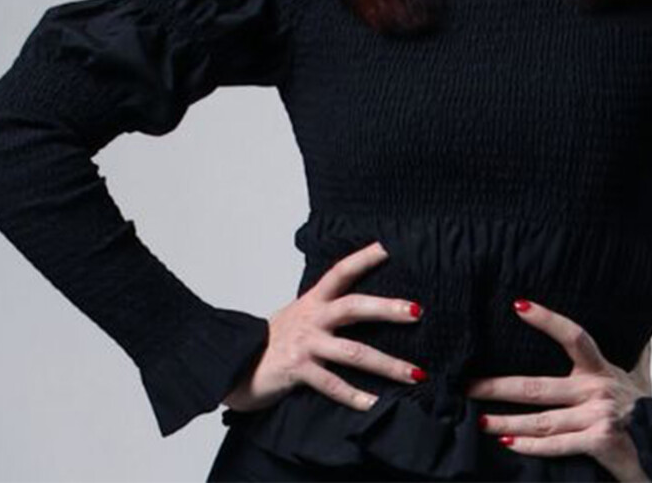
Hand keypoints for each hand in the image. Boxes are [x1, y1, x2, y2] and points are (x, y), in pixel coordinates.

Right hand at [222, 240, 427, 413]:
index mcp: (313, 301)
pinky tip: (375, 404)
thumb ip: (326, 310)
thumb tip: (361, 307)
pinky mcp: (298, 371)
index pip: (341, 272)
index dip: (364, 258)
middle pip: (354, 307)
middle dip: (388, 309)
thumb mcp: (299, 316)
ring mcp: (305, 345)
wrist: (234, 365)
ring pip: (353, 353)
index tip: (389, 247)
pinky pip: (332, 384)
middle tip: (417, 311)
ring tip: (416, 373)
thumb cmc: (272, 342)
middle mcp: (311, 319)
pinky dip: (356, 397)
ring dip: (388, 364)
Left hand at [464, 299, 651, 482]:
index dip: (547, 319)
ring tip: (480, 419)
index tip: (518, 305)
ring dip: (506, 421)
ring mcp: (597, 417)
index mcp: (602, 370)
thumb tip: (641, 331)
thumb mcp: (642, 379)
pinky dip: (531, 446)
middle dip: (498, 386)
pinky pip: (558, 444)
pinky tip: (509, 444)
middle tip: (468, 384)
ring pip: (541, 419)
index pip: (573, 335)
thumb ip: (637, 353)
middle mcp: (597, 390)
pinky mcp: (599, 442)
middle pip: (538, 385)